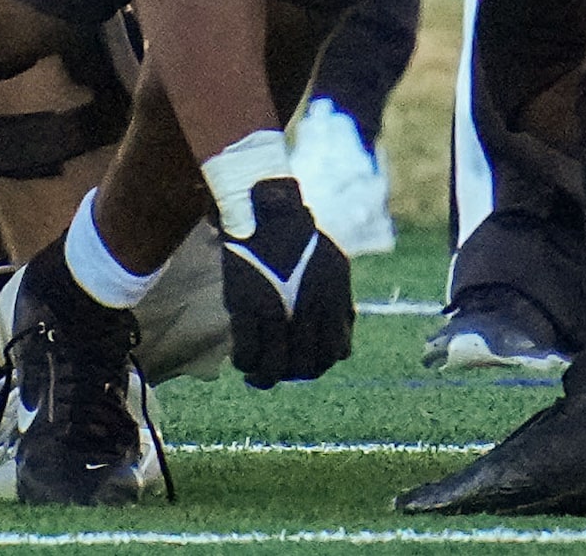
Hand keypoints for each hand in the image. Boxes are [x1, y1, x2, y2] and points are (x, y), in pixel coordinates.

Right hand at [217, 178, 352, 388]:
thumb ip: (337, 302)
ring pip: (275, 367)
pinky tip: (243, 360)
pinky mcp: (246, 305)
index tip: (305, 364)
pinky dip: (244, 363)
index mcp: (334, 297)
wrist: (265, 207)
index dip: (319, 365)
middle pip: (306, 366)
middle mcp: (309, 307)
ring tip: (258, 375)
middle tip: (280, 371)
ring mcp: (277, 308)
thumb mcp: (333, 264)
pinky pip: (246, 353)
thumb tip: (342, 339)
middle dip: (293, 375)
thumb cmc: (298, 235)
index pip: (335, 353)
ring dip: (266, 377)